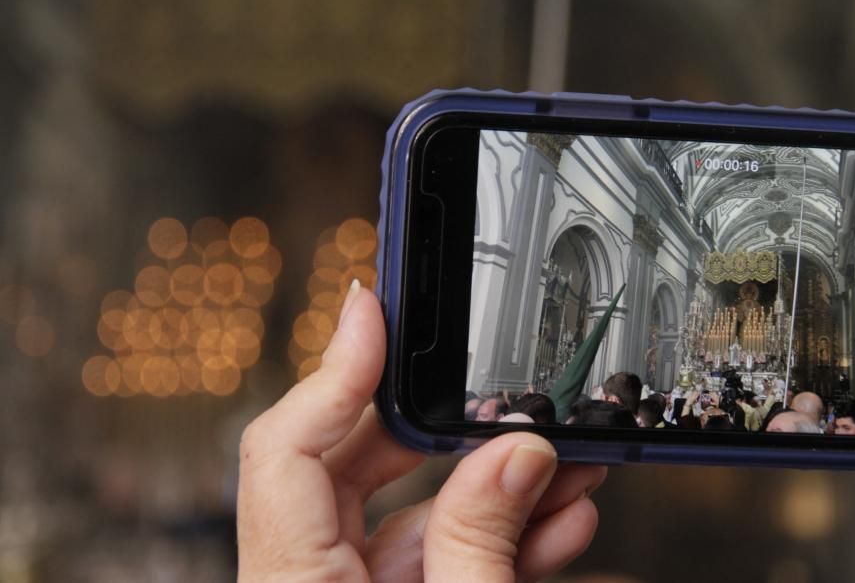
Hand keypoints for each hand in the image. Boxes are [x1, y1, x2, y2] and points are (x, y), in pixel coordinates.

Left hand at [237, 282, 606, 580]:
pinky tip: (554, 520)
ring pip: (403, 511)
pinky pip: (429, 554)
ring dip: (488, 488)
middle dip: (439, 426)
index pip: (284, 448)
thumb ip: (482, 543)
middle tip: (498, 403)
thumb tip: (515, 455)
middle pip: (349, 463)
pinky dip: (490, 536)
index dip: (333, 367)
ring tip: (563, 468)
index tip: (374, 308)